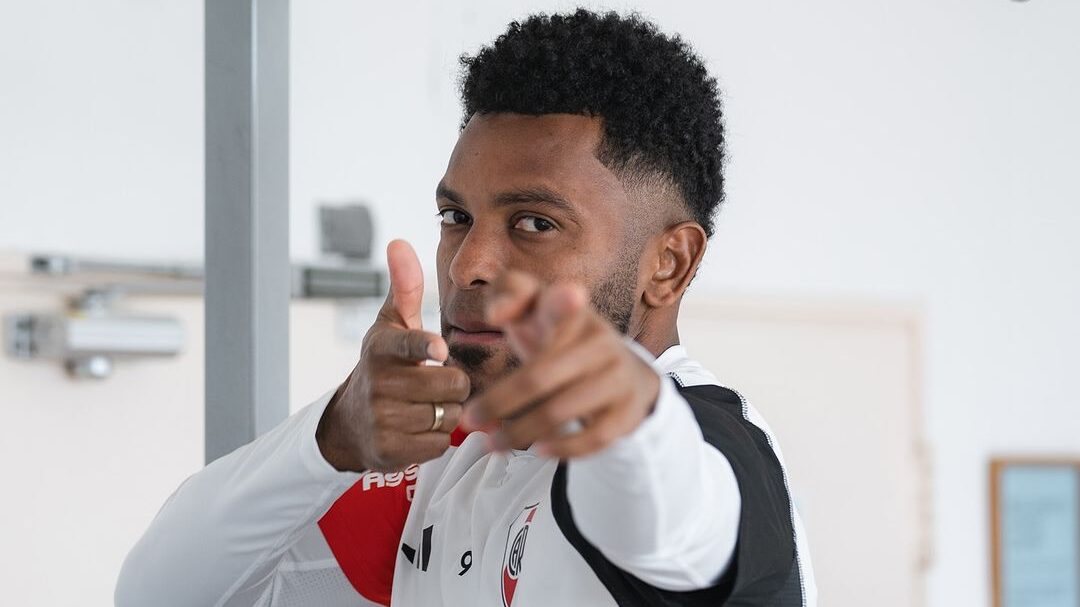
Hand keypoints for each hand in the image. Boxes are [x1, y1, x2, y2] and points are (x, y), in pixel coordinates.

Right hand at [316, 240, 470, 472]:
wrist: (350, 422)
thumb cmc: (383, 365)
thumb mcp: (390, 325)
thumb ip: (404, 287)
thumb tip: (400, 242)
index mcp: (381, 348)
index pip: (407, 345)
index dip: (424, 347)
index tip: (438, 349)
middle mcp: (378, 384)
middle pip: (451, 384)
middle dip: (453, 385)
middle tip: (437, 383)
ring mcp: (381, 420)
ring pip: (448, 415)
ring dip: (447, 412)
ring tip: (427, 404)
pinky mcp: (388, 451)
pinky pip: (438, 444)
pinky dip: (437, 438)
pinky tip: (420, 428)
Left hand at [461, 272, 659, 458]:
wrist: (624, 373)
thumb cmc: (562, 341)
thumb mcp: (537, 311)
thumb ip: (509, 295)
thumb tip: (496, 313)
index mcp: (571, 311)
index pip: (559, 299)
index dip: (557, 300)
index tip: (531, 307)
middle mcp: (599, 340)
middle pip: (539, 376)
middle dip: (498, 402)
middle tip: (468, 420)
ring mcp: (617, 375)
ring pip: (561, 410)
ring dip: (520, 432)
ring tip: (492, 444)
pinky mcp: (629, 409)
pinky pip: (594, 436)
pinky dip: (563, 447)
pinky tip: (539, 451)